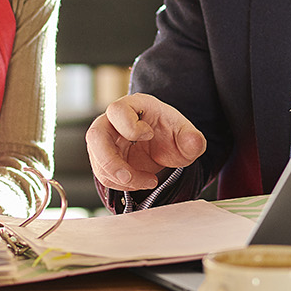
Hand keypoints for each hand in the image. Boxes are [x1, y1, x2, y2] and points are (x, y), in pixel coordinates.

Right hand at [86, 93, 205, 191]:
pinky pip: (103, 174)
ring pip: (97, 160)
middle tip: (129, 176)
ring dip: (121, 178)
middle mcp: (113, 121)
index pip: (117, 110)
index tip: (150, 136)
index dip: (130, 126)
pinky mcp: (103, 158)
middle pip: (95, 135)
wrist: (164, 148)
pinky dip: (121, 184)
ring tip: (149, 181)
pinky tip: (140, 182)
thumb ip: (192, 139)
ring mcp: (106, 140)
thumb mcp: (186, 137)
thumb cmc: (171, 135)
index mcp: (134, 106)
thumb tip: (194, 142)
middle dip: (111, 161)